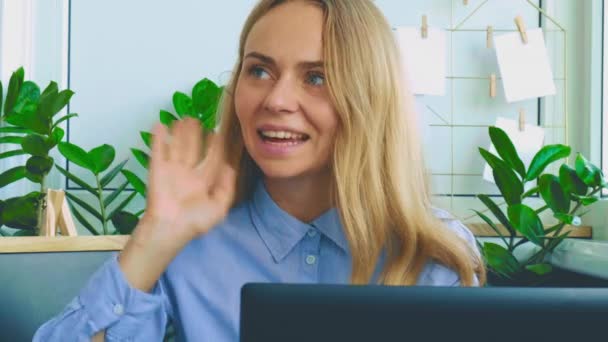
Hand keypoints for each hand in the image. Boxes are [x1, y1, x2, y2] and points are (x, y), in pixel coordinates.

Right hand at [141, 117, 236, 244]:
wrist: (170, 228)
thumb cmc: (195, 221)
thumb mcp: (219, 207)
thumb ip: (227, 187)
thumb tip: (229, 166)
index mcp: (203, 183)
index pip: (210, 159)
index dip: (214, 146)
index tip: (216, 132)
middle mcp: (188, 174)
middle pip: (193, 149)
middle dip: (195, 135)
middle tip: (196, 119)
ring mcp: (172, 171)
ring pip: (177, 147)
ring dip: (179, 133)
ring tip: (183, 119)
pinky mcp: (157, 170)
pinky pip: (158, 151)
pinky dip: (158, 138)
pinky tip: (160, 125)